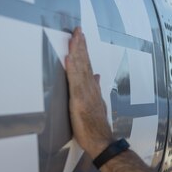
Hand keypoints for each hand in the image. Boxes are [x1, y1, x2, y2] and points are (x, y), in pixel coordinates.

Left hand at [65, 27, 113, 156]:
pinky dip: (72, 69)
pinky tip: (69, 58)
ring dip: (77, 52)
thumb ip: (96, 89)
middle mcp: (90, 88)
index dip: (84, 50)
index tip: (80, 36)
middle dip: (80, 45)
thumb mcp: (98, 105)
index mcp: (92, 89)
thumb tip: (97, 76)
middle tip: (77, 30)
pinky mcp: (79, 101)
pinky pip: (75, 82)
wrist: (102, 141)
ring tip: (73, 38)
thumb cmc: (97, 127)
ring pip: (81, 69)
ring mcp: (85, 94)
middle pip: (85, 63)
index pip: (88, 65)